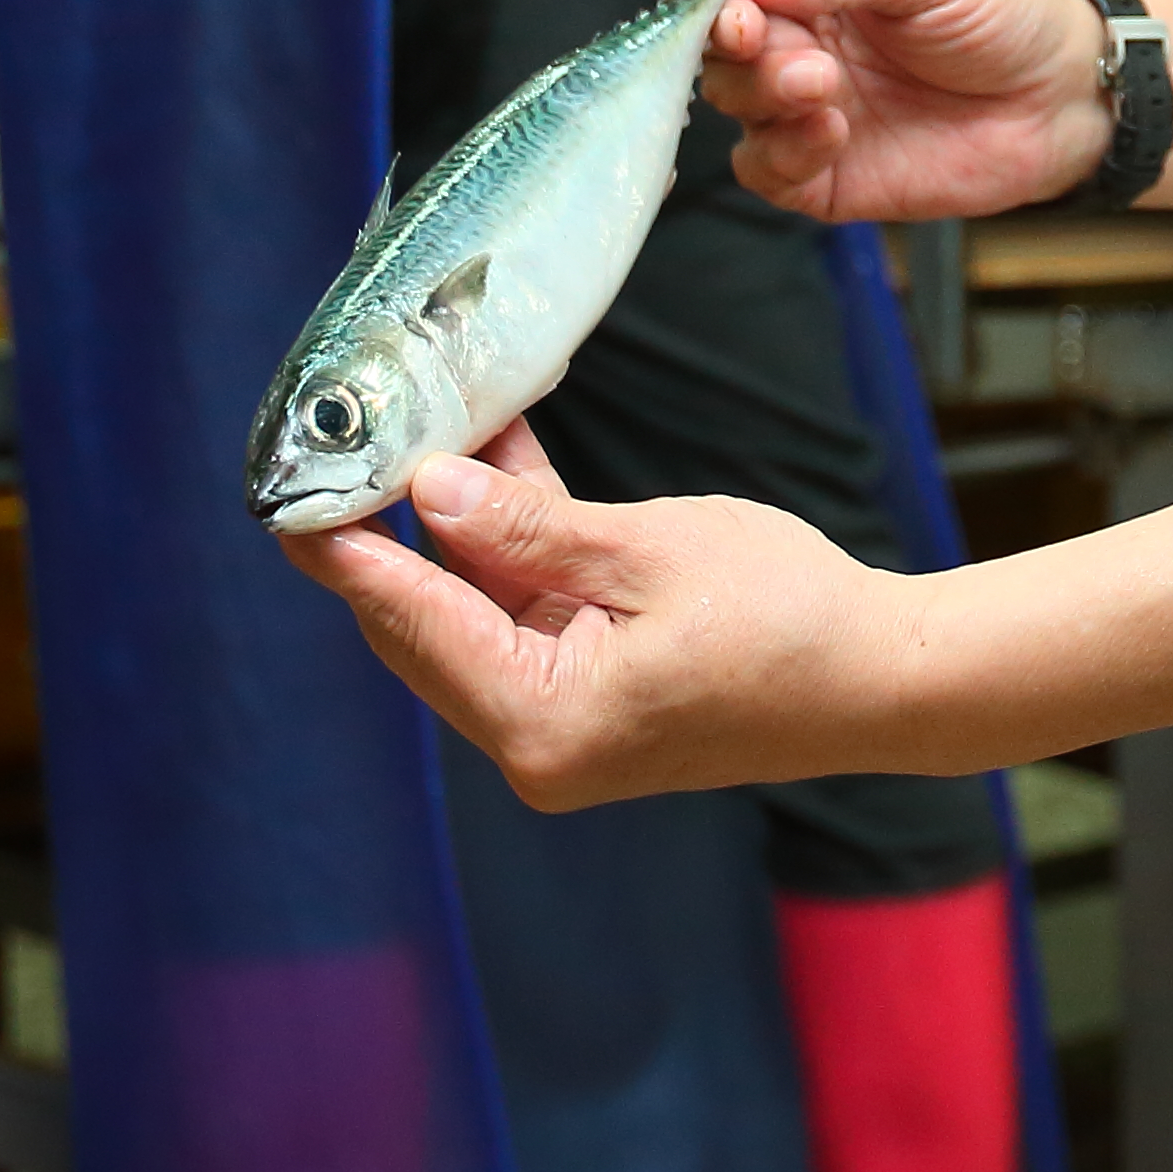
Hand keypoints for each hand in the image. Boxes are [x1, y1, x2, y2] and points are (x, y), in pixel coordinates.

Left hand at [279, 419, 934, 807]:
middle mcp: (536, 742)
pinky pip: (524, 619)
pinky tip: (497, 466)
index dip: (346, 550)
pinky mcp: (594, 701)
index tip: (289, 497)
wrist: (883, 680)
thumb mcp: (649, 549)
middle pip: (426, 627)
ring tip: (430, 429)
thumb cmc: (786, 618)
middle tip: (350, 444)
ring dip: (457, 528)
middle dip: (391, 533)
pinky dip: (511, 551)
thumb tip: (430, 492)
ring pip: (472, 616)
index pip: (412, 621)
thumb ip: (529, 526)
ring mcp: (564, 727)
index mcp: (542, 720)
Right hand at [656, 0, 1109, 218]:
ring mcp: (803, 99)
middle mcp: (797, 27)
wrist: (1067, 99)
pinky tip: (830, 131)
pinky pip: (764, 167)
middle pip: (714, 31)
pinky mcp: (821, 168)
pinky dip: (782, 151)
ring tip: (819, 82)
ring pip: (730, 97)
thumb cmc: (1005, 13)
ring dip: (759, 89)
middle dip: (724, 33)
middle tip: (754, 32)